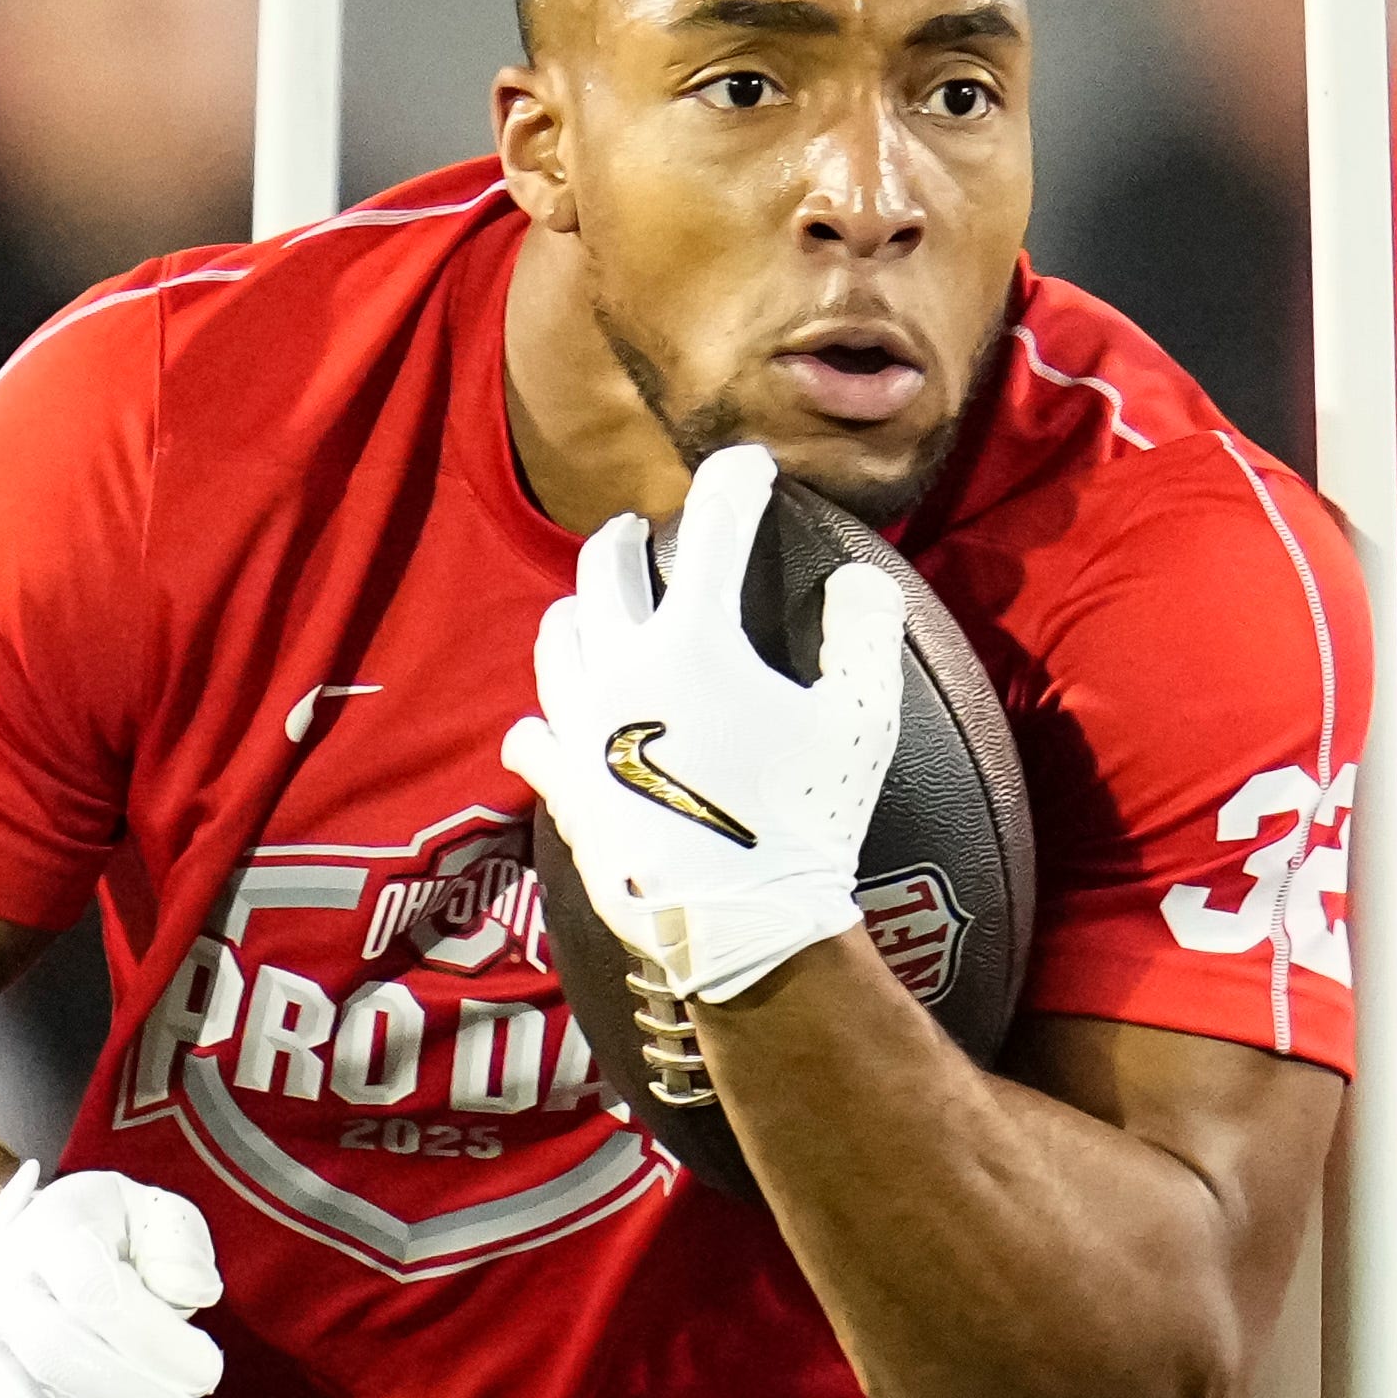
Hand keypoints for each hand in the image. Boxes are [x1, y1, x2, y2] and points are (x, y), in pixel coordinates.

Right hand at [0, 1163, 222, 1397]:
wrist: (21, 1260)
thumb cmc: (109, 1244)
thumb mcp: (150, 1216)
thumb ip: (177, 1243)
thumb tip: (192, 1291)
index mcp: (52, 1232)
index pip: (90, 1283)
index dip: (150, 1334)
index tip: (210, 1372)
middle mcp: (2, 1291)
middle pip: (52, 1352)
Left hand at [501, 445, 904, 1003]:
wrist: (737, 929)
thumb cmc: (805, 822)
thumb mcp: (862, 721)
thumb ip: (865, 632)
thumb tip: (858, 578)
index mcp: (693, 639)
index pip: (714, 526)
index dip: (737, 483)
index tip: (751, 468)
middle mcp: (620, 666)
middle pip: (605, 567)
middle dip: (629, 536)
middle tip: (646, 530)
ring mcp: (580, 727)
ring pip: (557, 637)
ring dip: (579, 609)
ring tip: (595, 608)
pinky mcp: (562, 788)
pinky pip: (531, 734)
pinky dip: (542, 718)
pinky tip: (547, 722)